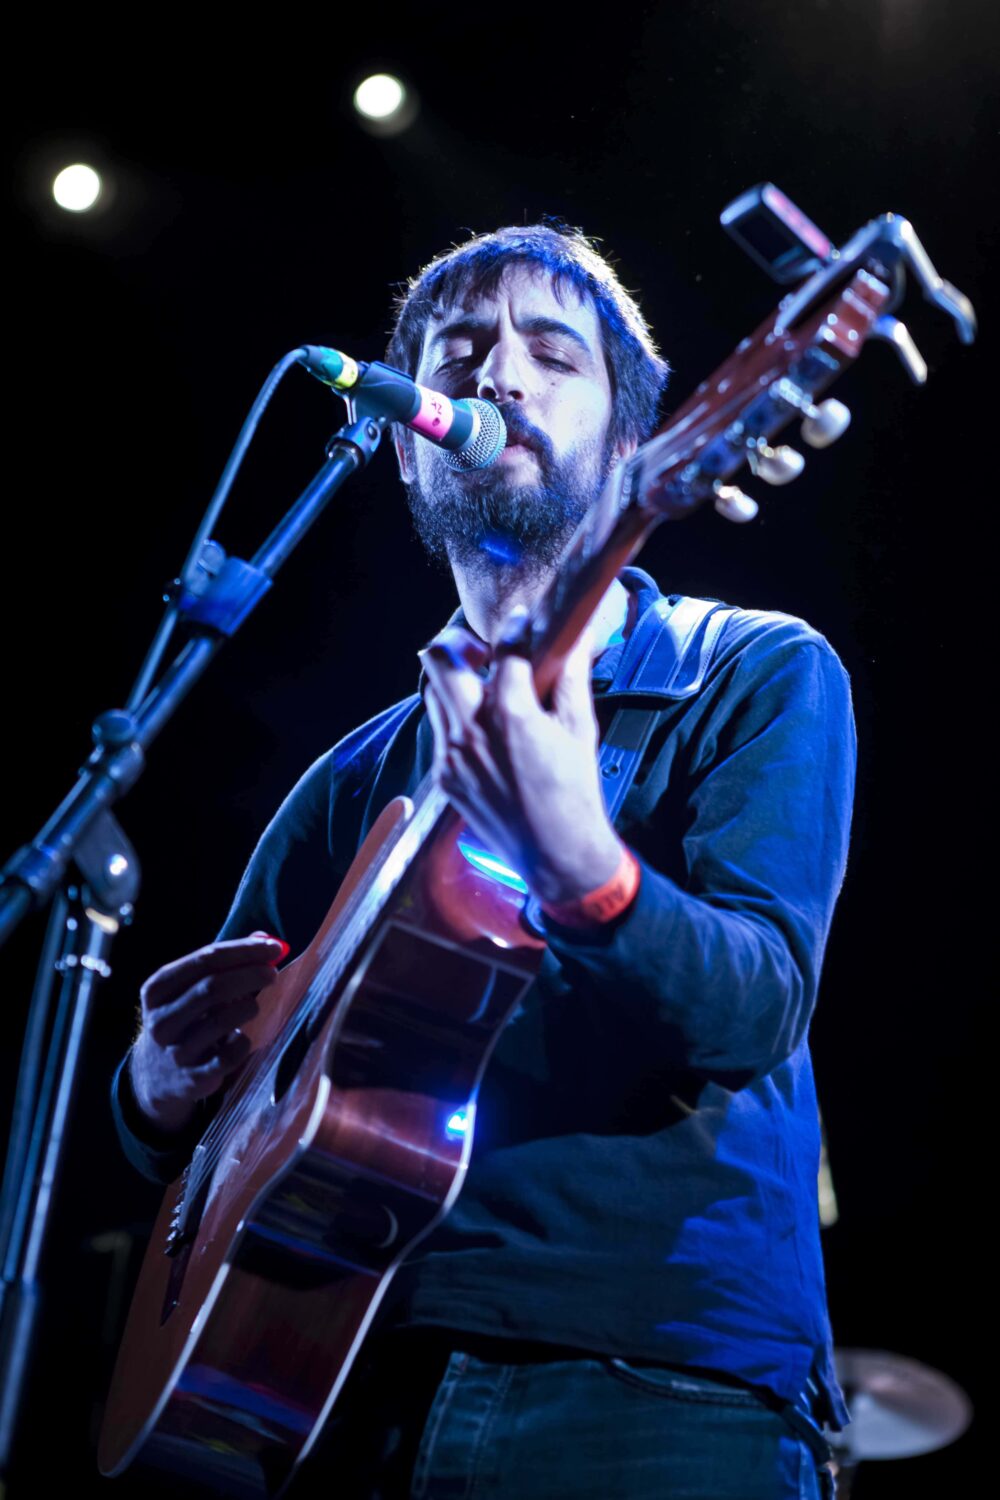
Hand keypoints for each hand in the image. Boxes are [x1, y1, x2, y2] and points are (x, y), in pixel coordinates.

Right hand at [128, 933, 284, 1135]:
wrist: (156, 1075)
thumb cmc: (184, 1018)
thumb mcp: (190, 988)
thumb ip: (225, 963)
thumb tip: (265, 939)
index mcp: (157, 989)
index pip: (205, 959)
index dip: (244, 950)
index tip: (274, 947)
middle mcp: (161, 1019)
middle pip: (212, 987)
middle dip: (250, 975)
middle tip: (272, 973)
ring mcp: (176, 1051)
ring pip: (221, 1021)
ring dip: (248, 1006)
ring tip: (255, 1004)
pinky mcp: (194, 1078)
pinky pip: (230, 1055)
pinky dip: (243, 1041)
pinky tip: (242, 1037)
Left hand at [420, 614, 624, 906]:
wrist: (555, 852)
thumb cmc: (575, 791)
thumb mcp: (580, 730)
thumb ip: (571, 679)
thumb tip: (576, 640)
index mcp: (511, 715)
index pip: (505, 649)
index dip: (514, 627)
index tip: (519, 621)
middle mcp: (472, 730)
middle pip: (439, 658)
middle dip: (458, 642)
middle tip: (482, 650)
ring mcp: (451, 754)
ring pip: (432, 691)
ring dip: (452, 678)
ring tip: (480, 683)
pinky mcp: (444, 775)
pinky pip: (438, 728)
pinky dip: (454, 715)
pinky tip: (480, 724)